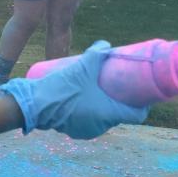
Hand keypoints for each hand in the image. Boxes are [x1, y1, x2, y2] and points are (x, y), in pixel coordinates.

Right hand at [1, 41, 148, 139]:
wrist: (34, 105)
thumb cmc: (62, 87)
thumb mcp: (82, 67)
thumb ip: (96, 53)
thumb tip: (106, 44)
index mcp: (109, 114)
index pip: (136, 115)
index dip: (143, 105)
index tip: (143, 95)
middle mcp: (101, 127)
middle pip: (120, 115)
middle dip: (122, 103)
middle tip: (120, 87)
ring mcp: (87, 131)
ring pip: (104, 119)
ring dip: (106, 108)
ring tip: (103, 93)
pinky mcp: (75, 131)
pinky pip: (90, 122)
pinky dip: (92, 114)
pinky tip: (89, 103)